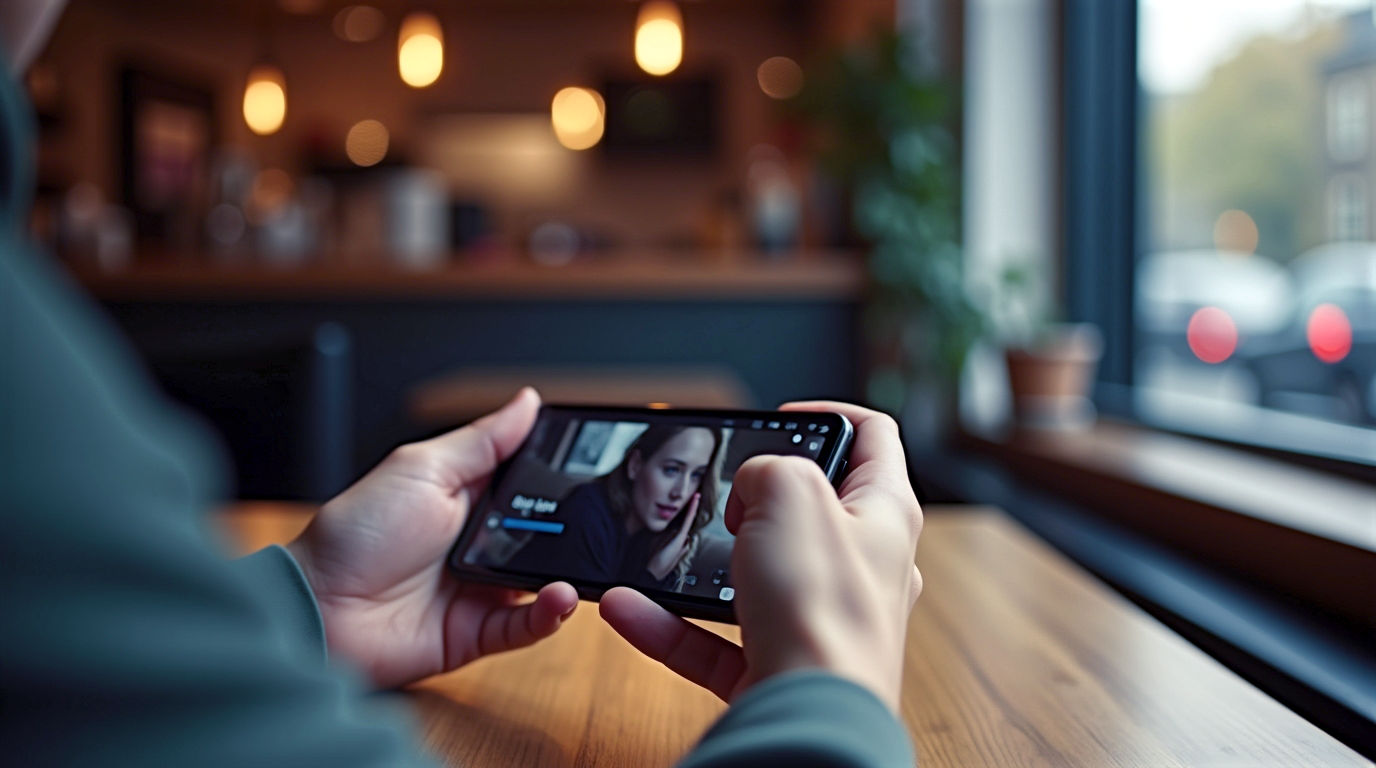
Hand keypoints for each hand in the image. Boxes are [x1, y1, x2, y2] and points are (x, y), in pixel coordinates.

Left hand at [287, 388, 577, 688]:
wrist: (316, 606)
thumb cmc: (353, 534)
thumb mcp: (422, 469)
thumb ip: (482, 441)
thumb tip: (528, 401)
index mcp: (467, 497)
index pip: (529, 483)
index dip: (560, 475)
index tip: (596, 462)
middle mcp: (479, 543)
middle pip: (544, 533)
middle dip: (573, 526)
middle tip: (599, 516)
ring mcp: (480, 590)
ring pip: (543, 580)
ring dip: (567, 572)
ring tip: (583, 561)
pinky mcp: (478, 633)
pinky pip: (526, 626)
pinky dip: (548, 614)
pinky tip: (558, 596)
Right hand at [600, 402, 921, 709]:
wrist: (811, 716)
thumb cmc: (822, 609)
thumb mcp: (789, 492)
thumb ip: (767, 468)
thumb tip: (752, 489)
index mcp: (884, 514)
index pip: (872, 440)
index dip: (826, 414)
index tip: (779, 418)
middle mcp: (862, 568)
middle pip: (808, 512)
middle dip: (755, 499)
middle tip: (725, 497)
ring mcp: (821, 621)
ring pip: (751, 579)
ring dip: (697, 565)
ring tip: (657, 553)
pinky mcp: (780, 668)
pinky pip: (713, 639)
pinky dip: (669, 624)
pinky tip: (627, 609)